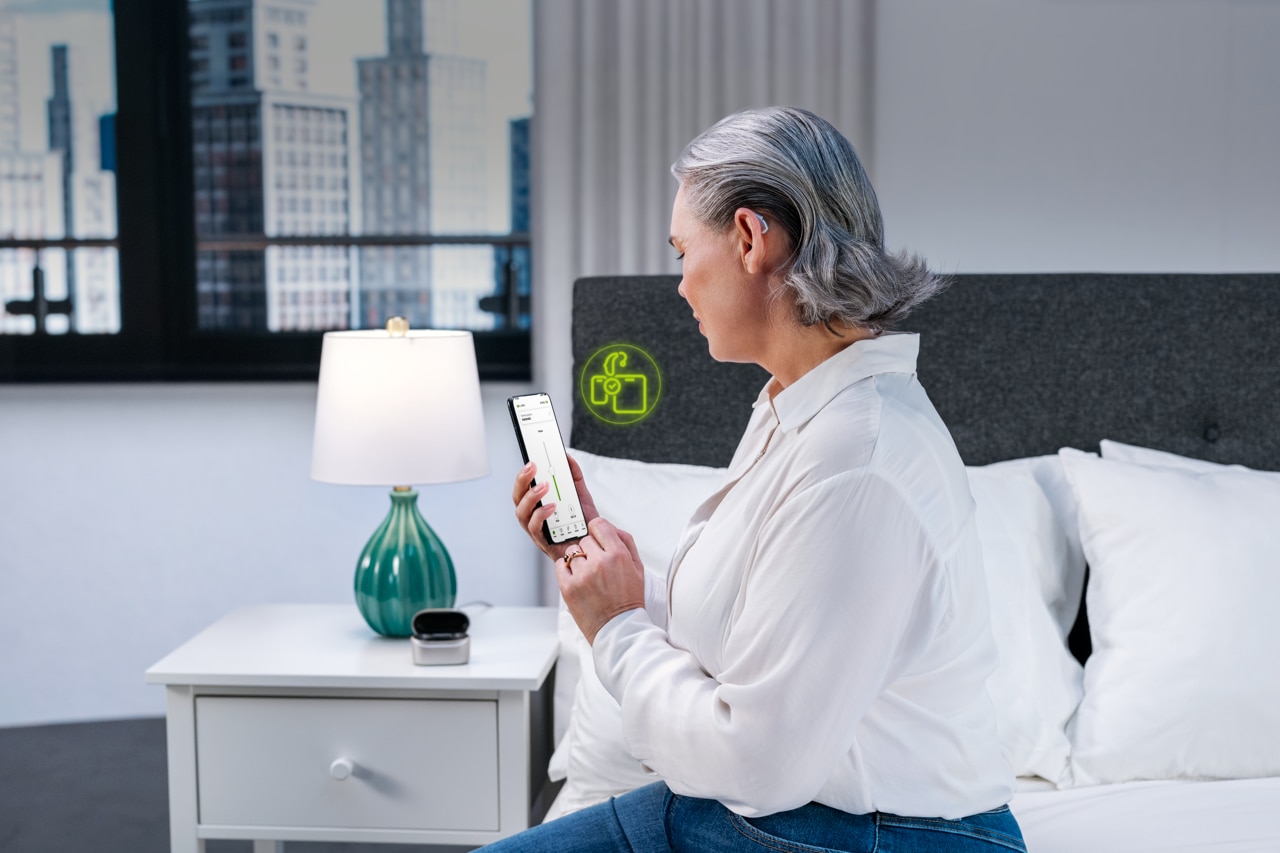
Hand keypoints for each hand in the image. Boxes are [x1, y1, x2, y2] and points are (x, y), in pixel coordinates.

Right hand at [512, 454, 599, 561]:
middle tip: (533, 467)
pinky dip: (541, 515)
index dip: (522, 474)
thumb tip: (568, 458)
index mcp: (538, 505)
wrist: (596, 543)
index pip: (523, 488)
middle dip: (522, 481)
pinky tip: (552, 507)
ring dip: (531, 497)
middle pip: (517, 498)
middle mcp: (533, 517)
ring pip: (521, 514)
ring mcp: (537, 530)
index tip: (531, 460)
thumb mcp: (580, 494)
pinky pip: (535, 529)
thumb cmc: (584, 522)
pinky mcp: (544, 543)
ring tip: (544, 486)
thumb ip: (574, 476)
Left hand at [557, 517, 645, 643]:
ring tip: (588, 576)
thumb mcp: (637, 567)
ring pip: (572, 552)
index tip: (598, 541)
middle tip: (597, 566)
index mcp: (618, 555)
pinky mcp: (568, 587)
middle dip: (590, 550)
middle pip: (584, 540)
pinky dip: (566, 570)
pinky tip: (577, 580)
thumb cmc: (629, 598)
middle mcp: (599, 562)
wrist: (619, 628)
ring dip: (578, 561)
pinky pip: (560, 565)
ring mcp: (582, 575)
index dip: (598, 532)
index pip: (599, 525)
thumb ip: (625, 542)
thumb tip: (609, 527)